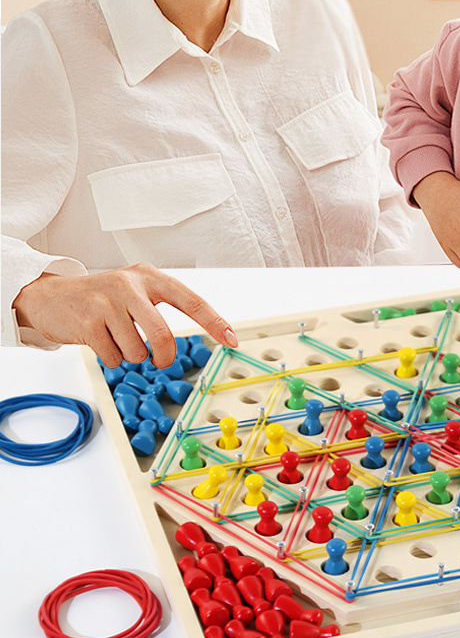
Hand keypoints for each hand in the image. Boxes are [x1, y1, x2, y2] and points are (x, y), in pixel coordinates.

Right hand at [12, 263, 237, 367]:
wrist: (49, 296)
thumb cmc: (101, 298)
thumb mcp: (134, 292)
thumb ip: (159, 308)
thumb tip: (186, 337)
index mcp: (149, 277)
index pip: (191, 300)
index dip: (214, 322)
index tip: (232, 339)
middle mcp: (130, 285)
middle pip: (163, 335)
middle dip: (163, 356)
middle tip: (159, 360)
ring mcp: (107, 302)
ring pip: (137, 351)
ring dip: (130, 356)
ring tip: (116, 339)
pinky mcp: (87, 322)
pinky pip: (113, 358)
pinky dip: (110, 359)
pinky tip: (98, 341)